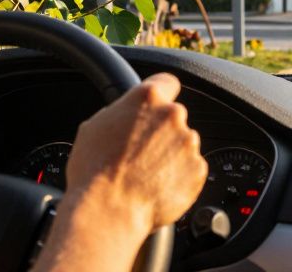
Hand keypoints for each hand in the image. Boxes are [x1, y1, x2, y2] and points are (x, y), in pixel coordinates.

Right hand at [65, 73, 206, 229]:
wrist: (109, 210)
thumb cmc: (94, 170)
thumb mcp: (94, 126)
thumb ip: (119, 113)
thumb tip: (123, 116)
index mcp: (147, 97)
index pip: (166, 82)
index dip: (161, 94)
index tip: (157, 104)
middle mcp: (173, 115)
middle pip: (173, 117)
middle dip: (161, 131)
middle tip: (140, 151)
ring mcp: (188, 143)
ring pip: (182, 143)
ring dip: (170, 154)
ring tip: (145, 174)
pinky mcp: (197, 170)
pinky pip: (190, 169)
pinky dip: (178, 176)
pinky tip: (156, 186)